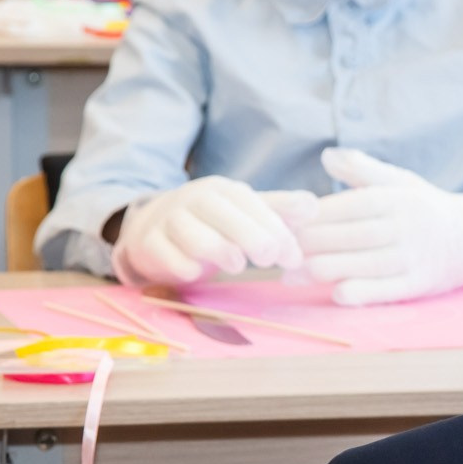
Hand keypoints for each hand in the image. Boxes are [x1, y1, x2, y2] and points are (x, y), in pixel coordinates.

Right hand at [112, 176, 316, 285]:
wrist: (154, 228)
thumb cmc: (213, 224)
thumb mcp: (247, 212)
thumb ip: (279, 210)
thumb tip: (314, 206)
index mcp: (222, 191)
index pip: (251, 204)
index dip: (275, 229)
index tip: (293, 256)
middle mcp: (192, 200)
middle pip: (222, 214)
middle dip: (252, 237)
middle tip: (270, 260)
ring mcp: (167, 221)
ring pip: (193, 235)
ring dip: (220, 251)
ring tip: (237, 265)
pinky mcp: (148, 244)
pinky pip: (167, 256)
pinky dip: (185, 267)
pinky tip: (198, 273)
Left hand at [294, 148, 462, 306]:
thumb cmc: (424, 208)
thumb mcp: (400, 181)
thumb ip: (363, 169)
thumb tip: (327, 156)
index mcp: (395, 198)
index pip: (342, 207)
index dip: (307, 216)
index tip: (279, 222)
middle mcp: (404, 227)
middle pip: (342, 238)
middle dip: (304, 245)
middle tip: (273, 251)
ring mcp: (411, 258)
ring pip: (354, 266)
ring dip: (316, 271)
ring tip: (288, 274)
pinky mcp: (417, 285)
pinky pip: (380, 292)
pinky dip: (353, 293)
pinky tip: (331, 292)